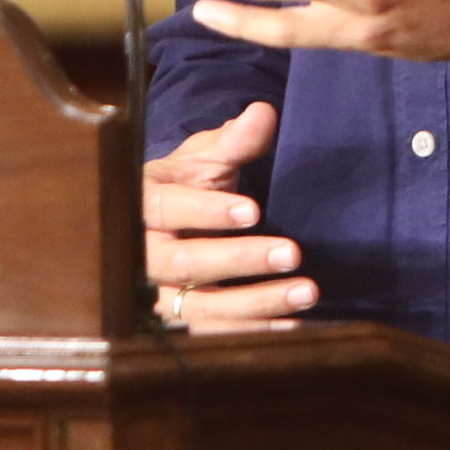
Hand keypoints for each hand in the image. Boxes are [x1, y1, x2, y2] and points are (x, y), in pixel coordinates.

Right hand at [141, 102, 316, 331]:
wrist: (166, 224)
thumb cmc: (186, 186)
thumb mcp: (204, 158)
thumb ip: (233, 141)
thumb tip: (263, 113)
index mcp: (142, 204)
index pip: (168, 209)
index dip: (207, 211)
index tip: (253, 211)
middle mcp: (143, 255)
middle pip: (183, 263)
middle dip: (239, 259)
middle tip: (292, 253)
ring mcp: (157, 296)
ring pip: (200, 308)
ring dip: (256, 304)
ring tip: (306, 292)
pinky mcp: (178, 325)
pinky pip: (212, 336)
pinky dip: (253, 332)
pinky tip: (292, 325)